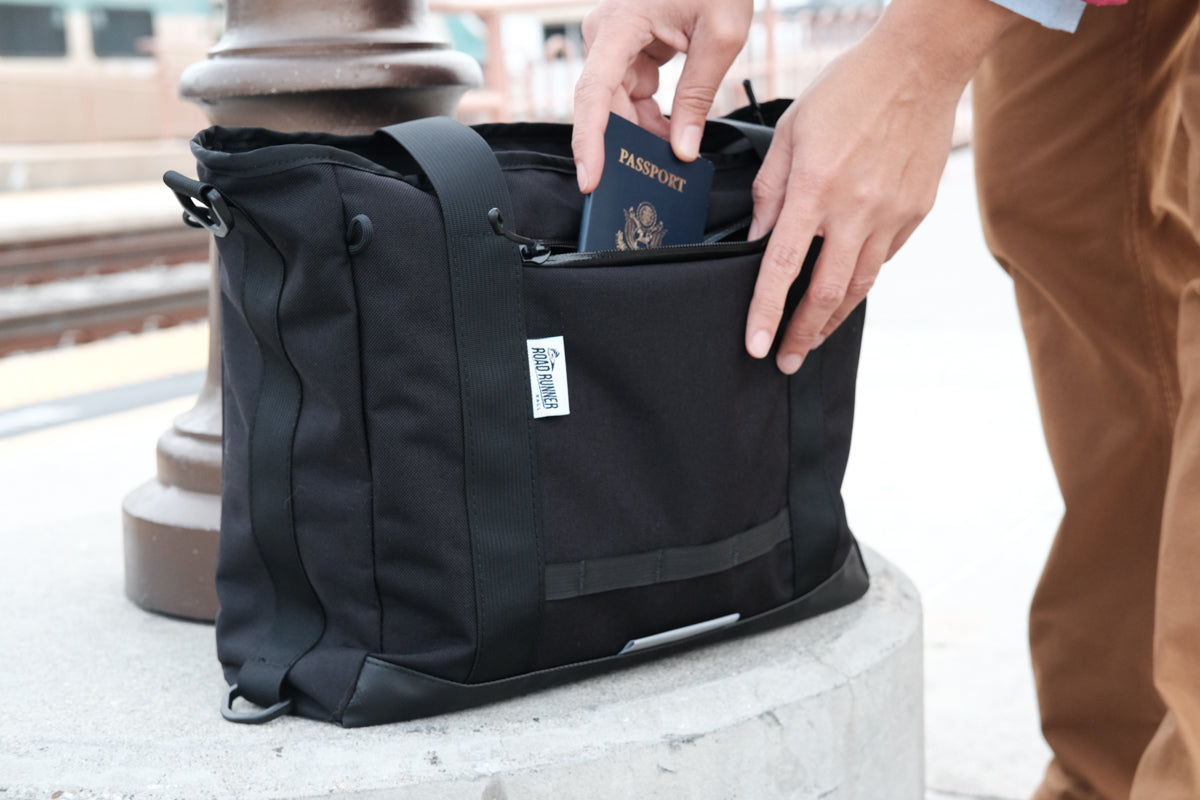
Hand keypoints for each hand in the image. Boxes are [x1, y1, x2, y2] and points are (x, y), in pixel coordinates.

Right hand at [571, 0, 752, 192]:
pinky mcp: (630, 47)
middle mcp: (606, 33)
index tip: (591, 179)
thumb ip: (699, 96)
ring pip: (619, 104)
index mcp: (620, 25)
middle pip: (606, 105)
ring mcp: (615, 41)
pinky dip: (651, 116)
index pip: (593, 93)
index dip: (589, 142)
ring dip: (644, 132)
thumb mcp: (721, 35)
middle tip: (655, 177)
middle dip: (628, 144)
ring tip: (673, 157)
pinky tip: (673, 133)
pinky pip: (632, 92)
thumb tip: (683, 150)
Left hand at [745, 0, 1017, 372]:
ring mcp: (891, 215)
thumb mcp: (791, 132)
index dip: (765, 312)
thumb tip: (756, 239)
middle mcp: (855, 209)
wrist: (919, 64)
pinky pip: (883, 259)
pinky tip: (844, 291)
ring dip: (832, 320)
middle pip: (825, 294)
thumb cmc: (848, 90)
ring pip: (859, 286)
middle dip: (801, 335)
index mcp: (815, 189)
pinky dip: (861, 281)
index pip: (782, 268)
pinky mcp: (916, 213)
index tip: (756, 346)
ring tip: (811, 340)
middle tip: (785, 360)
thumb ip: (770, 190)